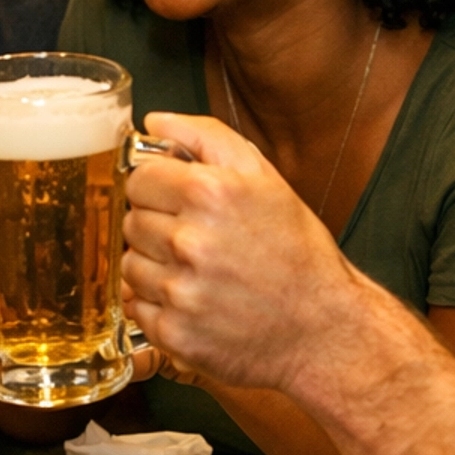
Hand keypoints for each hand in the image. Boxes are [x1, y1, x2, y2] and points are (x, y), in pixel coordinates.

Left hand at [123, 114, 349, 392]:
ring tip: (197, 272)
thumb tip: (153, 121)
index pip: (139, 179)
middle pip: (131, 222)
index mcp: (210, 194)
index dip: (158, 189)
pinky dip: (159, 305)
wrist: (324, 329)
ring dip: (155, 267)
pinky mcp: (175, 333)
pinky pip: (137, 306)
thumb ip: (204, 137)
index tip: (178, 202)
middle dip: (157, 228)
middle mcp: (190, 242)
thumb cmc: (297, 253)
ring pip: (130, 265)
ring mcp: (181, 291)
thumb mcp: (264, 178)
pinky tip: (194, 301)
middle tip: (196, 240)